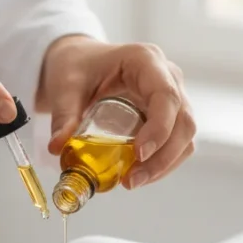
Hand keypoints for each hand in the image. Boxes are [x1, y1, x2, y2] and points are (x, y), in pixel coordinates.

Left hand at [37, 36, 195, 188]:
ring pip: (185, 135)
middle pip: (183, 121)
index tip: (138, 154)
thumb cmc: (77, 66)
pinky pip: (177, 142)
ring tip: (131, 182)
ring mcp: (173, 95)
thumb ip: (63, 115)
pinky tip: (138, 175)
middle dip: (163, 156)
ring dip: (164, 164)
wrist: (81, 62)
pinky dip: (162, 162)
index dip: (159, 129)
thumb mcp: (65, 86)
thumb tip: (57, 148)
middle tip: (131, 180)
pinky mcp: (168, 114)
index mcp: (145, 60)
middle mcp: (167, 76)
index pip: (166, 96)